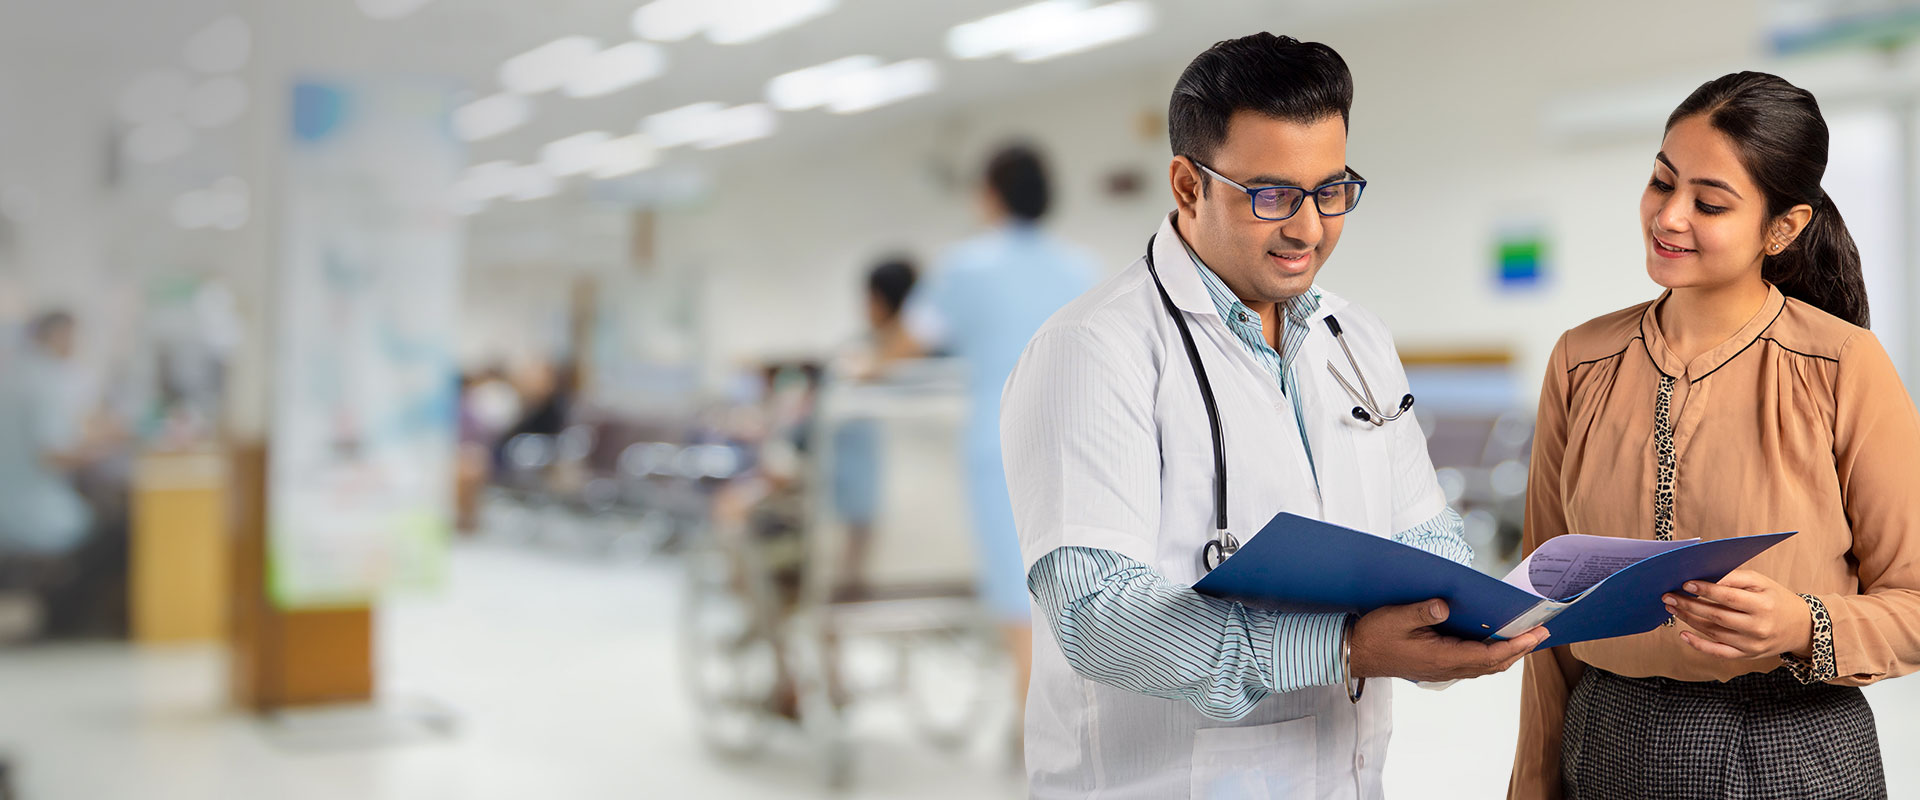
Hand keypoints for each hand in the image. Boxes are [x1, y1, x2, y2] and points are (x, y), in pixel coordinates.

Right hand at [1348, 599, 1548, 681]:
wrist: (1357, 654)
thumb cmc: (1375, 635)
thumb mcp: (1395, 617)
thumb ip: (1421, 611)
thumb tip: (1444, 604)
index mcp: (1440, 657)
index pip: (1487, 655)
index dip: (1514, 646)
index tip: (1534, 635)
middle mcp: (1447, 668)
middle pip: (1493, 664)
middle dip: (1520, 649)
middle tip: (1542, 632)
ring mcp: (1444, 670)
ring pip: (1486, 666)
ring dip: (1508, 653)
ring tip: (1526, 637)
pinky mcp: (1440, 666)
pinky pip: (1474, 664)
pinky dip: (1492, 654)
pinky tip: (1496, 641)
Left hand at [1663, 569, 1811, 659]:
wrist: (1800, 626)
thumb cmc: (1775, 599)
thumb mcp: (1762, 582)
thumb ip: (1736, 578)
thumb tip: (1709, 578)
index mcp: (1763, 605)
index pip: (1729, 597)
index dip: (1705, 590)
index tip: (1685, 583)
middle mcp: (1758, 626)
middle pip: (1717, 616)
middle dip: (1689, 605)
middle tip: (1669, 596)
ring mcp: (1752, 644)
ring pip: (1714, 633)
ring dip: (1689, 620)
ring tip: (1672, 608)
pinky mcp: (1747, 655)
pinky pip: (1719, 653)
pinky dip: (1699, 645)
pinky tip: (1683, 634)